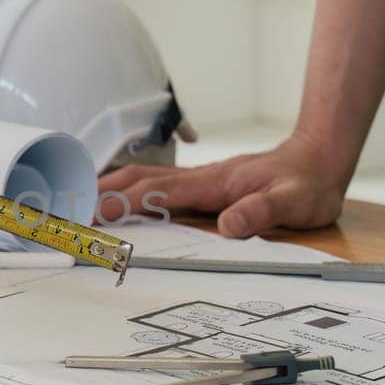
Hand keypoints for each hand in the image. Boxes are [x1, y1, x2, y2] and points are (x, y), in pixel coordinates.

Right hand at [97, 133, 350, 237]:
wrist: (318, 158)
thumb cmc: (306, 183)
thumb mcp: (294, 202)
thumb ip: (261, 213)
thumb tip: (229, 227)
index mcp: (211, 185)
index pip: (154, 193)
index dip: (120, 204)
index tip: (90, 216)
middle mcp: (198, 179)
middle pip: (136, 182)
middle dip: (98, 194)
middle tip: (66, 210)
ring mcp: (198, 180)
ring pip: (142, 179)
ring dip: (107, 187)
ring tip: (76, 201)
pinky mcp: (202, 184)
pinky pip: (155, 184)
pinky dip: (127, 188)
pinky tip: (116, 196)